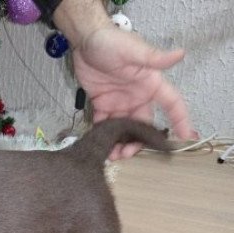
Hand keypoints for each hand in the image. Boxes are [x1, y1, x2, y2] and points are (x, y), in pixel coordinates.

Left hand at [72, 26, 197, 159]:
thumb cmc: (112, 42)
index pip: (171, 103)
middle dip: (138, 141)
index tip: (183, 137)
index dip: (180, 119)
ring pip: (123, 127)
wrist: (85, 40)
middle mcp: (137, 95)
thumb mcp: (134, 51)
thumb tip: (180, 54)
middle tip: (127, 154)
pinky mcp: (102, 103)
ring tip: (112, 155)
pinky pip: (104, 122)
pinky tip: (99, 144)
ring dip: (119, 142)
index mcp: (150, 84)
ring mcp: (119, 101)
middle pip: (143, 123)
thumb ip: (154, 58)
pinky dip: (102, 134)